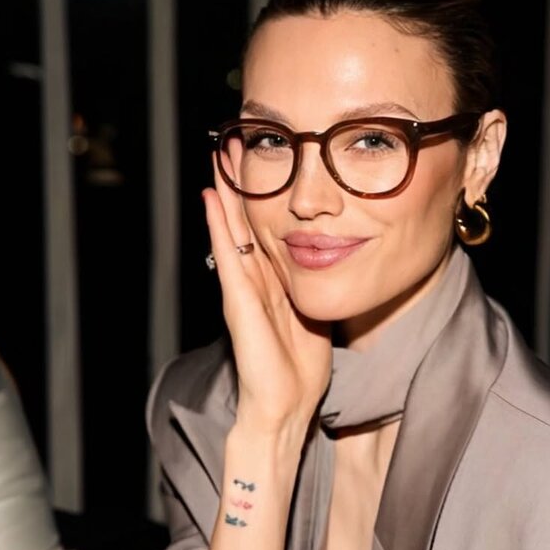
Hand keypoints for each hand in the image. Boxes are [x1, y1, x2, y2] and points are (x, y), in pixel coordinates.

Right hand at [203, 156, 331, 439]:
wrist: (284, 408)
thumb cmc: (300, 371)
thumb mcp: (317, 316)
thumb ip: (318, 289)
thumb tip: (337, 264)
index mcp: (274, 285)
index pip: (265, 231)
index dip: (262, 197)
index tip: (264, 160)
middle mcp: (255, 282)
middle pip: (243, 223)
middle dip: (240, 184)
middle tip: (231, 141)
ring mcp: (243, 291)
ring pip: (232, 231)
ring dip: (226, 193)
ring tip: (219, 156)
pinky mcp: (238, 303)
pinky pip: (228, 257)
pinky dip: (220, 227)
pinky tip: (213, 199)